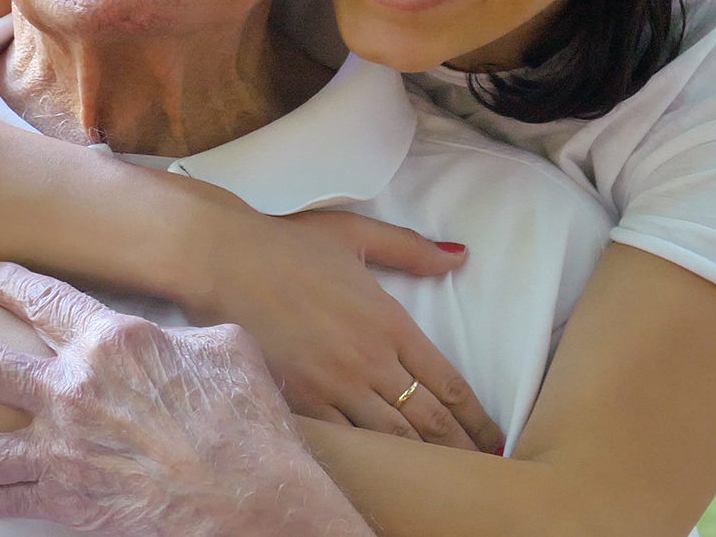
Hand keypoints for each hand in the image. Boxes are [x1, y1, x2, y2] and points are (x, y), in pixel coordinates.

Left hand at [0, 261, 375, 536]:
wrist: (251, 495)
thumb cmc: (246, 418)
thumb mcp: (223, 346)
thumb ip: (177, 333)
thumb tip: (169, 332)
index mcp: (111, 340)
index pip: (43, 299)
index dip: (7, 281)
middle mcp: (72, 389)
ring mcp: (62, 448)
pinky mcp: (65, 499)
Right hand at [186, 206, 501, 451]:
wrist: (223, 259)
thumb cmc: (286, 244)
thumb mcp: (354, 236)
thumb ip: (409, 249)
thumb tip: (458, 256)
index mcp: (389, 320)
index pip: (447, 381)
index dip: (475, 417)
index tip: (493, 437)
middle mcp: (369, 358)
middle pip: (429, 419)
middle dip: (461, 448)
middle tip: (482, 470)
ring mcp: (334, 384)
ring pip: (393, 437)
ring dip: (423, 460)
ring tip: (445, 479)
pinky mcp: (300, 399)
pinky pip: (346, 440)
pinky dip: (372, 458)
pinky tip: (387, 470)